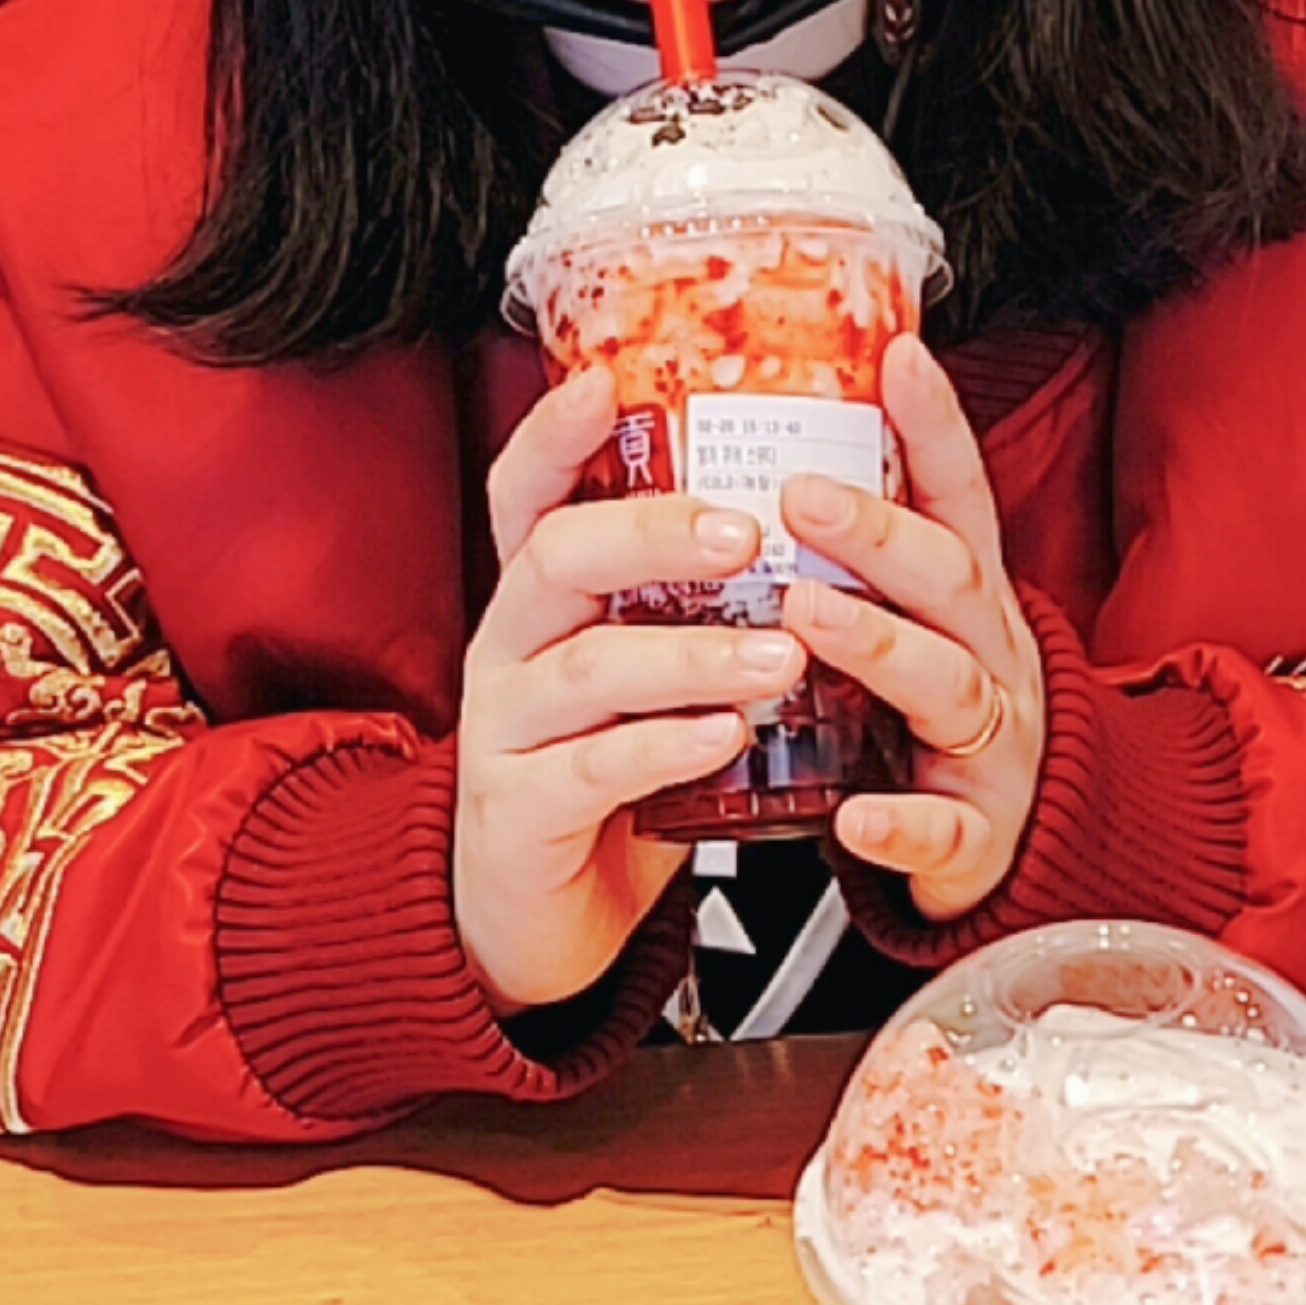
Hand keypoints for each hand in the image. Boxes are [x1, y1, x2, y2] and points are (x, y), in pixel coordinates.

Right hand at [456, 365, 803, 1019]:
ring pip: (585, 666)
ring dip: (691, 654)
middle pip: (560, 558)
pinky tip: (725, 737)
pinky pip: (590, 769)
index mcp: (540, 603)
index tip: (608, 383)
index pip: (527, 495)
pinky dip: (663, 747)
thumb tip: (801, 507)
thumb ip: (692, 603)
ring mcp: (505, 733)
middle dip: (655, 532)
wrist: (534, 921)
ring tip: (781, 656)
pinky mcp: (518, 814)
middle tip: (749, 533)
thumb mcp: (642, 672)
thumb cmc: (606, 780)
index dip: (556, 435)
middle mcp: (510, 651)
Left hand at [781, 333, 1046, 919]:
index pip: (959, 495)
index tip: (898, 355)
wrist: (1021, 849)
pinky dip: (901, 824)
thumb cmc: (935, 722)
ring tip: (804, 618)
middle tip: (799, 494)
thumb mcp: (916, 624)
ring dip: (877, 646)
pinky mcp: (978, 835)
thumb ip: (862, 555)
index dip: (934, 425)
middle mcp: (989, 655)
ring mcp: (992, 744)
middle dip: (877, 533)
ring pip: (946, 684)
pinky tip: (855, 818)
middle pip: (948, 576)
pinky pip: (944, 828)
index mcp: (967, 600)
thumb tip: (766, 450)